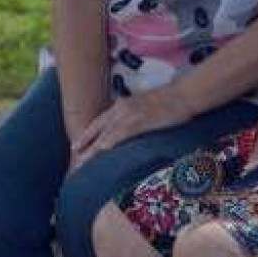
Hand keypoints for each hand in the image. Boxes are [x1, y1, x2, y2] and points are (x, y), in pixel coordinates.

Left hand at [69, 88, 186, 166]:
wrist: (184, 94)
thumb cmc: (170, 102)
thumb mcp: (145, 107)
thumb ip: (134, 116)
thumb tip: (129, 129)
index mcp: (123, 104)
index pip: (100, 121)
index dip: (88, 134)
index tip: (77, 145)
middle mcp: (122, 108)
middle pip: (97, 127)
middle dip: (84, 143)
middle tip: (73, 156)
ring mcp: (130, 114)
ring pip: (106, 133)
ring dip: (93, 149)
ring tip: (84, 162)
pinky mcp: (140, 120)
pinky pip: (120, 133)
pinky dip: (109, 142)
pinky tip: (102, 151)